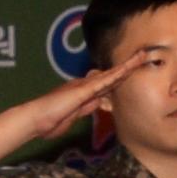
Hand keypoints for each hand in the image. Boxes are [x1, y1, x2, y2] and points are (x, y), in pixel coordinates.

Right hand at [16, 50, 147, 139]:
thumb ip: (86, 108)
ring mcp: (84, 86)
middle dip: (127, 67)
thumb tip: (99, 101)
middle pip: (111, 76)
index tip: (131, 72)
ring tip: (141, 56)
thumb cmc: (48, 122)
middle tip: (142, 56)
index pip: (106, 84)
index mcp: (83, 93)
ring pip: (110, 75)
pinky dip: (117, 73)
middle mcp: (84, 85)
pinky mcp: (83, 90)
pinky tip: (128, 67)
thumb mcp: (72, 116)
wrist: (35, 120)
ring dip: (127, 66)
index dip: (119, 77)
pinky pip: (104, 81)